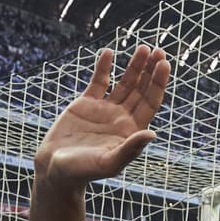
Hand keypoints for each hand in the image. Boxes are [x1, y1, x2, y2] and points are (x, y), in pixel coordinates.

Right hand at [33, 45, 169, 189]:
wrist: (55, 170)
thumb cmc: (83, 172)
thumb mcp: (108, 162)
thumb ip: (130, 149)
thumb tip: (153, 134)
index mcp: (132, 130)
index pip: (150, 102)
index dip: (158, 83)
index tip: (164, 64)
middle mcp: (122, 118)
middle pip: (141, 89)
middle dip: (150, 70)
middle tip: (158, 50)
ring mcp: (105, 109)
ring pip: (124, 83)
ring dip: (134, 66)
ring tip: (143, 48)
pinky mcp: (86, 104)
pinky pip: (98, 82)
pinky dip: (104, 67)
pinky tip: (110, 53)